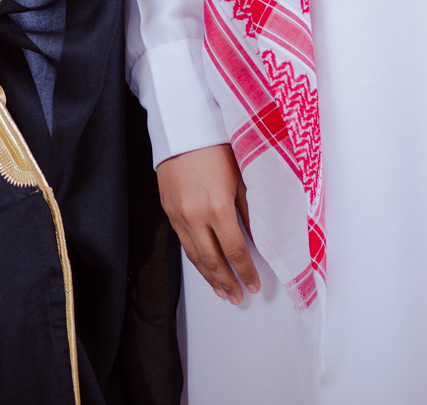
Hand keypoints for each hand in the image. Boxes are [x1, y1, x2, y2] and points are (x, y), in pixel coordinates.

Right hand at [157, 144, 259, 304]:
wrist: (182, 129)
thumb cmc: (216, 148)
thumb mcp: (241, 179)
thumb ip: (249, 213)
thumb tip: (259, 240)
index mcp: (218, 208)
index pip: (235, 251)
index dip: (245, 272)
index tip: (254, 285)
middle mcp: (195, 216)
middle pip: (212, 260)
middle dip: (227, 282)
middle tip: (238, 298)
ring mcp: (178, 215)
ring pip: (194, 256)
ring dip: (209, 277)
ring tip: (222, 292)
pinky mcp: (168, 210)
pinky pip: (183, 242)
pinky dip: (195, 259)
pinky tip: (203, 268)